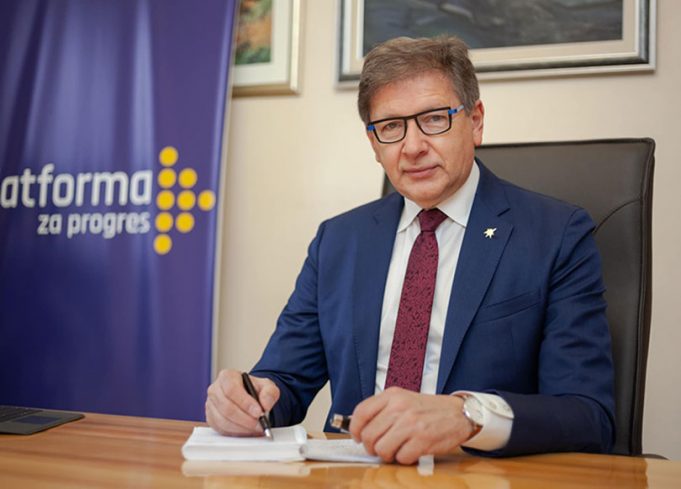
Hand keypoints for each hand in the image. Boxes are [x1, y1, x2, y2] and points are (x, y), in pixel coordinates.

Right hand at [205, 369, 279, 435]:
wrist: (249, 398)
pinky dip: (236, 432)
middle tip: (260, 424)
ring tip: (256, 428)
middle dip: (245, 419)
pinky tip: (248, 430)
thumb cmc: (254, 390)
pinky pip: (221, 429)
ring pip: (223, 421)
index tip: (259, 412)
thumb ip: (270, 392)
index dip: (245, 403)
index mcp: (227, 376)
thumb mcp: (267, 386)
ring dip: (242, 428)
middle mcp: (215, 390)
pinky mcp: (211, 419)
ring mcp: (211, 405)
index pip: (232, 389)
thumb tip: (265, 404)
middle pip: (227, 407)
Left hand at [349, 387, 472, 464]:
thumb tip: (359, 427)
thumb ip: (382, 409)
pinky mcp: (423, 439)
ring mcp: (411, 423)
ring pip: (382, 449)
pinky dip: (404, 458)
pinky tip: (410, 451)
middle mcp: (400, 407)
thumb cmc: (428, 409)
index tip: (357, 436)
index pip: (361, 412)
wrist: (458, 413)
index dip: (354, 428)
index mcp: (392, 396)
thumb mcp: (403, 399)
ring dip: (387, 454)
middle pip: (369, 435)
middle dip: (371, 447)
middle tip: (379, 448)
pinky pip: (401, 457)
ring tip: (396, 449)